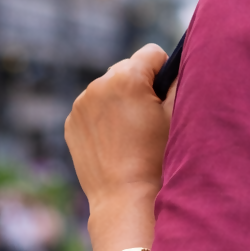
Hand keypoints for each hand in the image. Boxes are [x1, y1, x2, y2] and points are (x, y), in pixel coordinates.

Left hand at [65, 43, 174, 217]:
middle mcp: (99, 84)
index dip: (164, 72)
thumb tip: (177, 65)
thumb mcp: (175, 117)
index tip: (164, 96)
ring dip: (118, 101)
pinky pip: (91, 108)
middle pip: (127, 69)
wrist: (125, 197)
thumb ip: (178, 82)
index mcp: (127, 77)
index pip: (152, 53)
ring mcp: (81, 103)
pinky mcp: (71, 122)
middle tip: (147, 119)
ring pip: (107, 88)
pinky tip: (113, 142)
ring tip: (130, 133)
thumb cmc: (156, 158)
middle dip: (138, 86)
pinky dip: (102, 118)